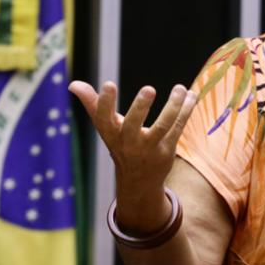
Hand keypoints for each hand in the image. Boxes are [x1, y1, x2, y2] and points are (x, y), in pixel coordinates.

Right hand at [69, 80, 196, 229]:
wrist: (138, 180)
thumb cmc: (120, 145)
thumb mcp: (106, 127)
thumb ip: (92, 104)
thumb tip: (73, 84)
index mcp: (111, 134)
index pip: (103, 118)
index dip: (104, 102)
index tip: (108, 83)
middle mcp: (128, 143)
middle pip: (133, 125)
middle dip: (140, 107)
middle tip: (149, 88)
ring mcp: (149, 148)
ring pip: (163, 126)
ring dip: (174, 106)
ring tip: (181, 88)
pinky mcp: (167, 151)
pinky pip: (178, 128)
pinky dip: (186, 111)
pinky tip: (192, 96)